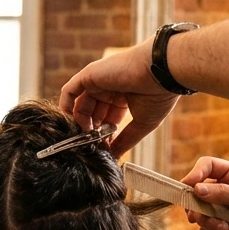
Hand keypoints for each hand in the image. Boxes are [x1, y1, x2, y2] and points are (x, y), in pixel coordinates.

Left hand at [58, 39, 179, 157]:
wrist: (163, 72)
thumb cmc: (159, 94)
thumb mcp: (142, 123)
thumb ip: (126, 140)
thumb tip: (114, 156)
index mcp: (123, 96)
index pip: (106, 118)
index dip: (104, 135)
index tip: (105, 149)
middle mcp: (109, 87)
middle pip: (92, 113)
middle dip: (91, 132)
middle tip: (93, 148)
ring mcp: (98, 80)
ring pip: (80, 105)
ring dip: (80, 124)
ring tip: (85, 141)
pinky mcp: (89, 75)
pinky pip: (70, 91)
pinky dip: (66, 108)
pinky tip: (70, 125)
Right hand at [181, 157, 228, 229]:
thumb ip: (223, 193)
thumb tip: (196, 190)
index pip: (207, 166)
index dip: (195, 174)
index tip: (188, 186)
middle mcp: (222, 190)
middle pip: (195, 192)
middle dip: (196, 206)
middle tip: (196, 216)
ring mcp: (219, 210)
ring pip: (198, 214)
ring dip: (210, 223)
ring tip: (226, 228)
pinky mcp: (218, 228)